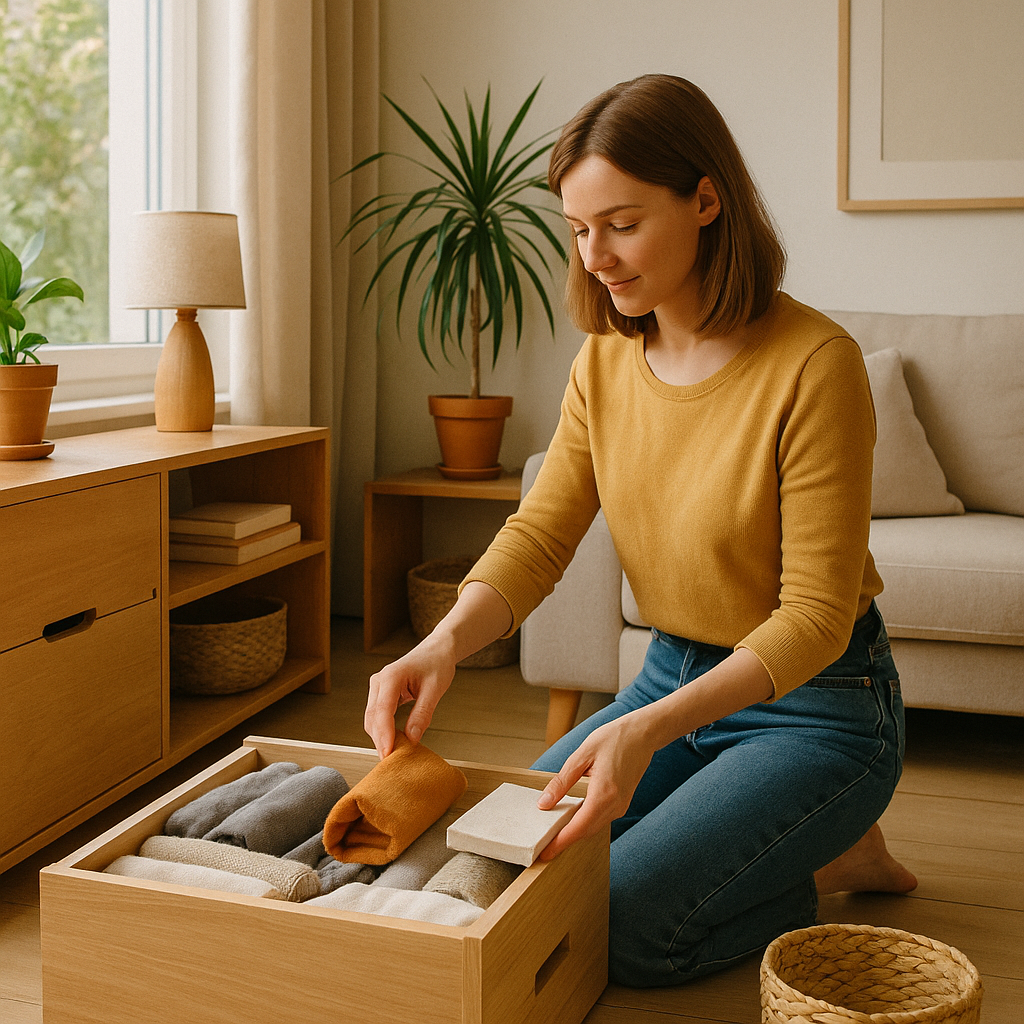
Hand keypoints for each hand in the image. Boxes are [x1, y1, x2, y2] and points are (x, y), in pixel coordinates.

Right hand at [364, 637, 456, 757]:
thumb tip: (412, 739)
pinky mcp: (381, 694)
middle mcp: (379, 681)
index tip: (388, 754)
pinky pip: (377, 716)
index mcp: (391, 676)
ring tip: (394, 755)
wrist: (436, 651)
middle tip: (391, 763)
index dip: (384, 734)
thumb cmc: (437, 665)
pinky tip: (394, 742)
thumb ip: (422, 713)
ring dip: (381, 737)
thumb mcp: (435, 689)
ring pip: (372, 719)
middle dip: (380, 740)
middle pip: (373, 718)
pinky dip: (384, 730)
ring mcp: (377, 687)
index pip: (382, 710)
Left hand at [535, 710, 656, 859]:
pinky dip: (585, 823)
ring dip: (574, 833)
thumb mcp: (582, 755)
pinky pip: (600, 819)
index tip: (544, 854)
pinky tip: (571, 818)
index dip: (560, 842)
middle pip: (585, 832)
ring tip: (553, 834)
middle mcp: (615, 805)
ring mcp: (621, 806)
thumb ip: (562, 782)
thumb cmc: (614, 738)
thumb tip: (544, 803)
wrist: (642, 734)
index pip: (578, 827)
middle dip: (564, 842)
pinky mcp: (622, 803)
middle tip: (543, 848)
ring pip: (593, 827)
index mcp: (604, 794)